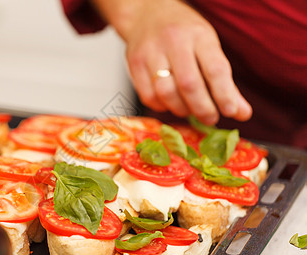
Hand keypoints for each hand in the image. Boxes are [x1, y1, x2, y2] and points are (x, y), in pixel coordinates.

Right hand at [91, 0, 251, 124]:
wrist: (146, 14)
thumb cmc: (183, 33)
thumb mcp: (209, 46)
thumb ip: (224, 81)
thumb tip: (242, 113)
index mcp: (199, 35)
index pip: (215, 69)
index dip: (224, 95)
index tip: (232, 112)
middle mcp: (173, 41)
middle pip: (189, 84)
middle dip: (202, 108)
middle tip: (210, 118)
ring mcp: (150, 52)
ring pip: (166, 93)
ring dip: (181, 109)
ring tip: (190, 110)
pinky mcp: (134, 64)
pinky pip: (148, 96)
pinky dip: (162, 106)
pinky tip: (170, 103)